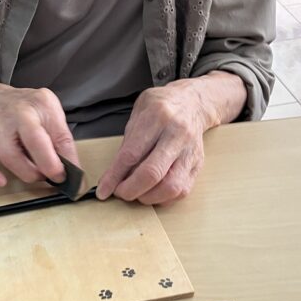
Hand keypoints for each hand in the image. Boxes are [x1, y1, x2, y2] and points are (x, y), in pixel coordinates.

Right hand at [0, 83, 79, 187]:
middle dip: (40, 169)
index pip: (43, 136)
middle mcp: (11, 119)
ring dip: (24, 173)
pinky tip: (1, 181)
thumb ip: (63, 137)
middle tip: (53, 176)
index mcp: (32, 108)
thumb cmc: (29, 107)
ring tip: (37, 175)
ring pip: (6, 157)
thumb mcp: (52, 112)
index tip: (65, 175)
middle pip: (23, 147)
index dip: (54, 161)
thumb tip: (73, 168)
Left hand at [96, 80, 211, 205]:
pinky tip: (153, 192)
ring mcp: (190, 151)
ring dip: (148, 197)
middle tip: (120, 193)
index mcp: (157, 117)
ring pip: (171, 187)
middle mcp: (177, 134)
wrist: (192, 102)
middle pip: (153, 173)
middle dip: (131, 190)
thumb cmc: (160, 108)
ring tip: (137, 194)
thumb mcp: (137, 115)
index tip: (103, 190)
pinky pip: (182, 190)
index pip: (131, 154)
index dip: (114, 176)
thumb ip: (127, 144)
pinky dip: (163, 198)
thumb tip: (114, 176)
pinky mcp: (198, 164)